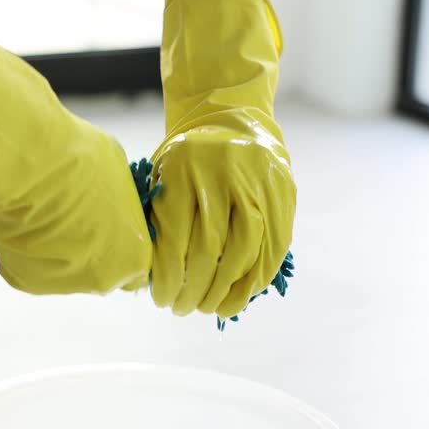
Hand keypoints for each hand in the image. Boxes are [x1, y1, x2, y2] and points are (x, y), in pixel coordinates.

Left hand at [150, 112, 294, 317]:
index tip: (160, 299)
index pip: (175, 236)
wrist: (231, 119)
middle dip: (195, 288)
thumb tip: (144, 281)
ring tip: (209, 309)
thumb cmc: (186, 161)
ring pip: (246, 250)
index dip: (168, 277)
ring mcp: (258, 181)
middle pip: (211, 247)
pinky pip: (273, 247)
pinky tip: (237, 298)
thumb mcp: (162, 176)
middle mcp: (223, 172)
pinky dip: (255, 280)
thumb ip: (157, 220)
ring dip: (227, 290)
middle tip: (182, 309)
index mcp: (183, 167)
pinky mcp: (283, 193)